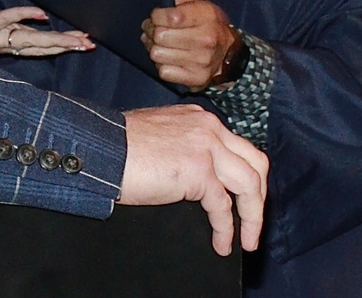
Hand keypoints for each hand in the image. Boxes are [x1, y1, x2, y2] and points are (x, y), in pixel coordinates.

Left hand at [0, 0, 93, 55]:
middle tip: (88, 43)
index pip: (35, 35)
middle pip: (38, 43)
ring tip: (77, 41)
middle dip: (65, 43)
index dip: (58, 36)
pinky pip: (3, 21)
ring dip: (54, 40)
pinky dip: (22, 17)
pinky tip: (39, 16)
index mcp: (0, 29)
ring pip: (28, 40)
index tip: (80, 36)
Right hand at [118, 104, 267, 254]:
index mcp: (199, 118)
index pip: (238, 146)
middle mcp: (208, 127)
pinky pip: (224, 206)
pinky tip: (221, 243)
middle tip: (253, 221)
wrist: (102, 148)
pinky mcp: (199, 170)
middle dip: (259, 195)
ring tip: (248, 240)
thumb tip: (197, 178)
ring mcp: (206, 146)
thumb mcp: (161, 136)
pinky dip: (227, 229)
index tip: (244, 200)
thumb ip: (185, 147)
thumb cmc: (119, 145)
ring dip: (253, 216)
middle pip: (255, 162)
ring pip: (250, 183)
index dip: (246, 175)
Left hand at [141, 0, 233, 90]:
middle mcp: (207, 39)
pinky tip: (167, 58)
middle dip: (151, 31)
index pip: (171, 17)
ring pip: (157, 54)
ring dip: (153, 48)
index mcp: (208, 16)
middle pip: (160, 36)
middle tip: (151, 30)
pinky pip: (163, 72)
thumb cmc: (207, 25)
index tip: (155, 16)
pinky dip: (161, 65)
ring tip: (158, 43)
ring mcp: (202, 61)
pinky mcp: (196, 79)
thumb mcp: (198, 5)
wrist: (230, 56)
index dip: (156, 16)